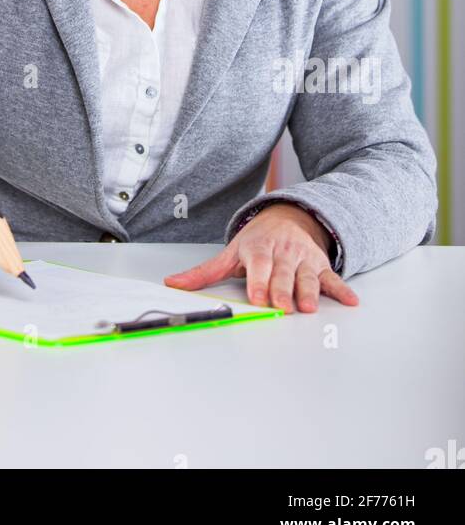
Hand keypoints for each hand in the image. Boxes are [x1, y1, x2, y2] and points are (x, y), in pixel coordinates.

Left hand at [163, 203, 359, 313]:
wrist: (287, 216)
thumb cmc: (256, 241)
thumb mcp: (230, 252)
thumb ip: (204, 272)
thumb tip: (173, 284)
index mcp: (258, 250)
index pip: (258, 266)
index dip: (258, 282)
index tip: (258, 298)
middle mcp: (282, 253)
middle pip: (283, 274)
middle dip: (283, 290)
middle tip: (283, 307)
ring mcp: (303, 258)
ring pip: (307, 276)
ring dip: (310, 291)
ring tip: (310, 307)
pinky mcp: (320, 265)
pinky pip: (332, 277)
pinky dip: (342, 289)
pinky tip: (351, 301)